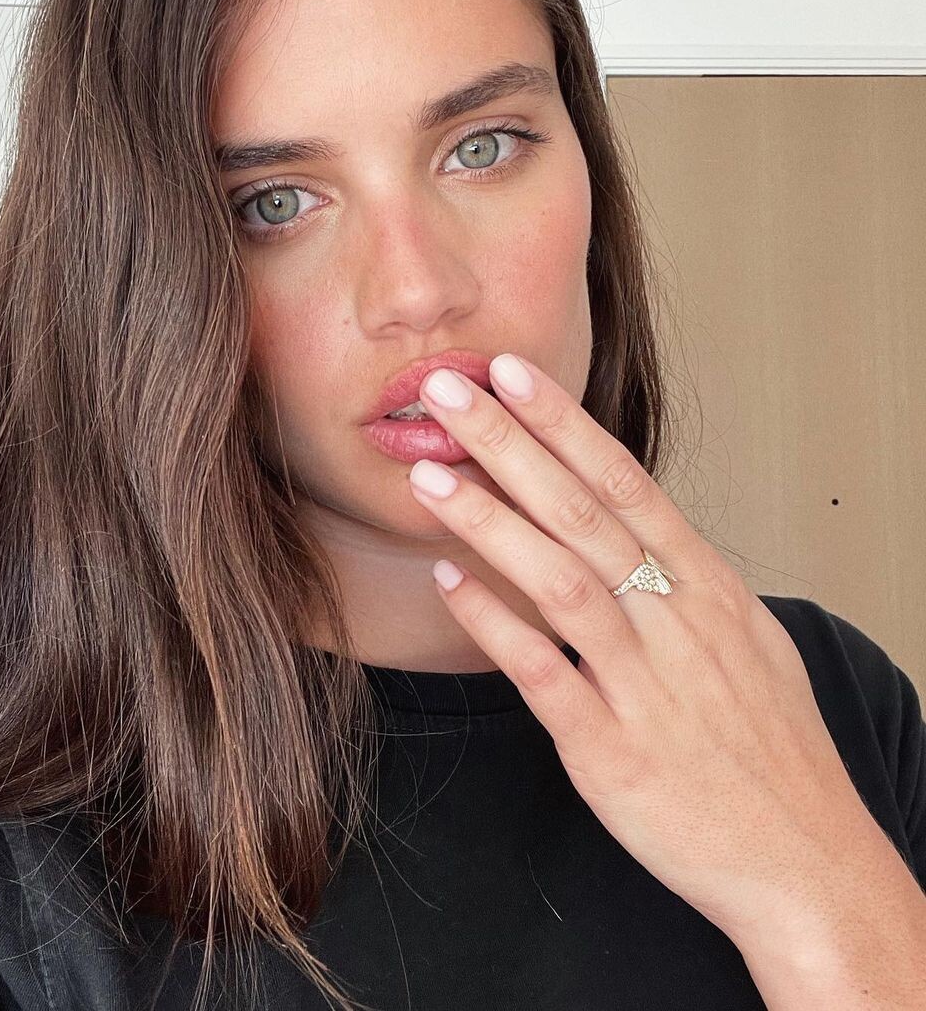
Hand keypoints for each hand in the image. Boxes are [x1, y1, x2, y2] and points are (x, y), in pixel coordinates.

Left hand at [406, 352, 886, 948]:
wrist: (809, 864)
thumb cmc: (773, 751)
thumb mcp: (748, 642)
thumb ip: (686, 582)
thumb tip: (638, 531)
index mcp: (707, 589)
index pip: (627, 483)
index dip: (565, 426)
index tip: (514, 376)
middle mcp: (677, 622)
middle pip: (585, 513)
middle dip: (513, 447)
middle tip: (453, 396)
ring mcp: (644, 686)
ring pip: (561, 581)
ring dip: (491, 523)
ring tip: (432, 478)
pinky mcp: (612, 750)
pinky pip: (544, 674)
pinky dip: (493, 625)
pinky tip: (448, 583)